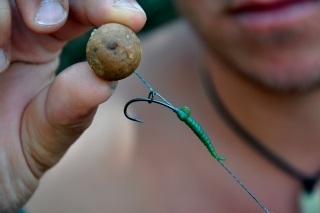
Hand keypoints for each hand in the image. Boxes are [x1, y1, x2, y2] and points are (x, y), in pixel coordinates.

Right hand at [0, 0, 145, 211]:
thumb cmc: (12, 151)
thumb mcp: (50, 135)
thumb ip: (75, 109)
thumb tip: (104, 81)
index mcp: (46, 43)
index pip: (84, 8)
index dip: (110, 6)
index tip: (134, 19)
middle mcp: (20, 29)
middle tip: (54, 23)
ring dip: (6, 17)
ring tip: (3, 64)